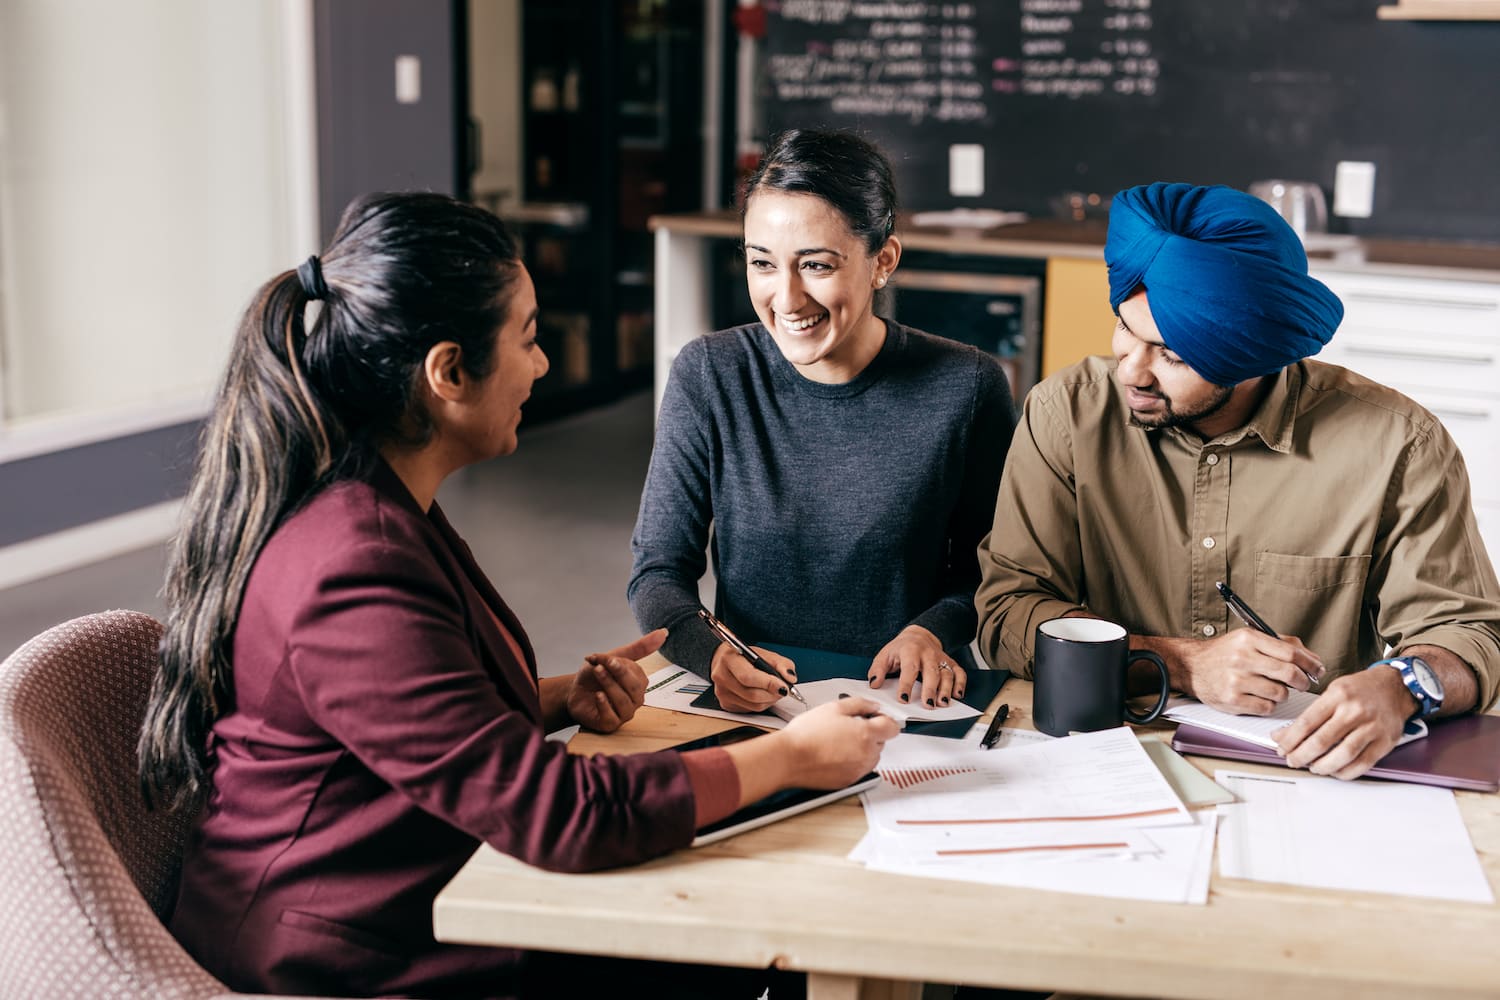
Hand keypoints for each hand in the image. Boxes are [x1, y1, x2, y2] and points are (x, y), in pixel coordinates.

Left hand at [566, 629, 662, 731]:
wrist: (573, 690)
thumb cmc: (595, 676)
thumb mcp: (614, 657)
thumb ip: (639, 648)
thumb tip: (664, 632)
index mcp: (639, 684)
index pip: (636, 674)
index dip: (619, 664)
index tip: (602, 657)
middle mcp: (634, 700)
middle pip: (634, 689)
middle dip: (618, 674)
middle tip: (602, 664)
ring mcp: (623, 714)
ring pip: (623, 702)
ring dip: (609, 685)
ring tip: (597, 673)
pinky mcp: (610, 725)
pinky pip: (612, 717)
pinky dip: (605, 705)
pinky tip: (598, 695)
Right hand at [710, 642, 797, 712]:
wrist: (725, 661)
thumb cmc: (745, 657)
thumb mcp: (764, 653)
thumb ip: (780, 663)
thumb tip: (790, 678)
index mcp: (729, 660)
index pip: (749, 677)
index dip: (769, 684)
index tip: (784, 686)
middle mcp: (722, 677)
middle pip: (752, 695)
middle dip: (772, 694)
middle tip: (783, 689)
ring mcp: (722, 693)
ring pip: (754, 705)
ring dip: (769, 700)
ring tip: (774, 690)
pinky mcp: (726, 705)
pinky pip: (750, 710)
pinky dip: (761, 704)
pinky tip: (763, 695)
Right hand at [779, 698, 900, 788]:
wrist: (789, 758)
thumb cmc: (806, 734)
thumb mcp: (833, 708)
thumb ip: (860, 704)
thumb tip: (873, 707)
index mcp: (866, 734)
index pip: (892, 727)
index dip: (884, 720)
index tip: (875, 718)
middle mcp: (866, 754)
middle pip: (881, 742)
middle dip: (869, 734)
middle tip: (848, 728)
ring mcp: (859, 770)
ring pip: (871, 757)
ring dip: (862, 749)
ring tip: (838, 742)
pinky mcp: (849, 782)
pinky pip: (859, 769)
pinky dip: (852, 762)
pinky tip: (834, 754)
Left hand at [868, 625, 964, 707]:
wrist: (918, 636)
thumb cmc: (900, 649)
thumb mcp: (884, 655)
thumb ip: (878, 670)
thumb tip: (874, 684)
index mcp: (909, 650)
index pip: (909, 668)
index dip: (906, 685)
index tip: (903, 699)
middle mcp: (927, 654)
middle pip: (931, 672)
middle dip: (930, 689)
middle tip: (928, 705)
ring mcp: (940, 658)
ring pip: (946, 674)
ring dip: (946, 690)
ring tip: (942, 703)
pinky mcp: (950, 662)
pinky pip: (959, 672)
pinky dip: (960, 684)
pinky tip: (957, 695)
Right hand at [1179, 628, 1322, 714]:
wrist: (1192, 666)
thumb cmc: (1225, 653)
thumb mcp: (1249, 639)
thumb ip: (1281, 644)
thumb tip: (1313, 659)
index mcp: (1249, 639)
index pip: (1291, 652)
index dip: (1310, 663)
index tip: (1317, 669)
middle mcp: (1242, 658)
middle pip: (1289, 673)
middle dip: (1303, 681)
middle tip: (1303, 683)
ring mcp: (1236, 681)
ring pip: (1280, 693)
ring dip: (1283, 694)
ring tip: (1273, 689)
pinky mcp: (1232, 700)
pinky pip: (1266, 707)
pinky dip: (1269, 705)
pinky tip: (1260, 697)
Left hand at [1273, 666, 1414, 779]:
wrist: (1397, 686)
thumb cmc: (1362, 689)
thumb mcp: (1333, 690)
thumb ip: (1311, 712)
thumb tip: (1284, 734)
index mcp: (1338, 695)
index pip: (1307, 722)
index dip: (1290, 739)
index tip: (1281, 747)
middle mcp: (1355, 711)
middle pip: (1321, 741)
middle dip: (1301, 755)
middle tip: (1292, 760)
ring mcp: (1372, 728)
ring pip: (1342, 755)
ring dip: (1322, 766)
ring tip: (1312, 767)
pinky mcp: (1385, 742)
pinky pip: (1362, 764)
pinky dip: (1345, 772)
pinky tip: (1334, 770)